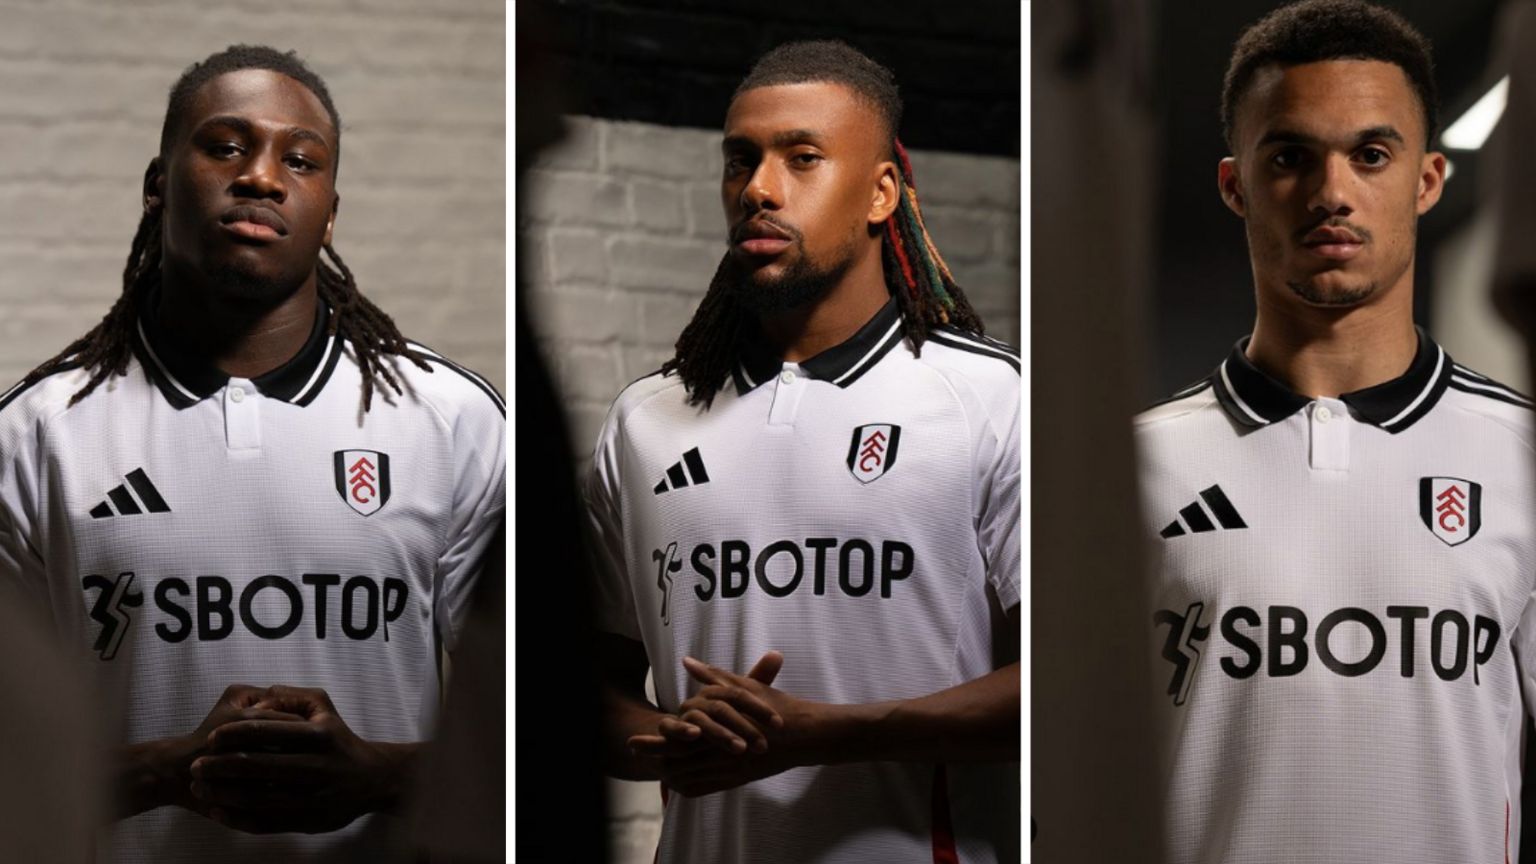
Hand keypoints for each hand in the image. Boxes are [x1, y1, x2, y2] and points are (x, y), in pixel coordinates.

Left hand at [189, 686, 413, 833]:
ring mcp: (310, 796)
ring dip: (222, 794)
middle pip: (256, 766)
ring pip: (257, 797)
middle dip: (219, 766)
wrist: (372, 780)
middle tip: (195, 766)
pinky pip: (265, 822)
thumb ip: (293, 696)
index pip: (266, 730)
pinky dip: (238, 819)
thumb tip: (261, 695)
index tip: (211, 737)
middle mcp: (315, 765)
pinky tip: (218, 813)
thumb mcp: (325, 707)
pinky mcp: (306, 820)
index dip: (233, 733)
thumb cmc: (340, 740)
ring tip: (200, 789)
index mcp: (318, 735)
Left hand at [643, 652, 828, 797]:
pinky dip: (687, 786)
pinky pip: (704, 789)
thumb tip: (686, 661)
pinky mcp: (736, 780)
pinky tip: (677, 783)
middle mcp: (721, 753)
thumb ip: (712, 676)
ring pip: (689, 777)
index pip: (677, 737)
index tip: (631, 741)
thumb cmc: (775, 708)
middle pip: (677, 760)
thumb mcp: (743, 688)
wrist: (805, 735)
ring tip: (652, 769)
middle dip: (653, 757)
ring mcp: (728, 770)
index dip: (653, 741)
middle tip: (634, 753)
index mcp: (718, 729)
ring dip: (669, 773)